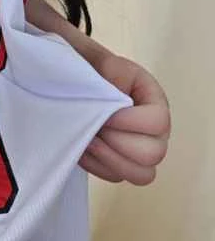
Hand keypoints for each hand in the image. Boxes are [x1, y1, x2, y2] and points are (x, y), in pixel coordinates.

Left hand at [78, 53, 170, 184]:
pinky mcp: (121, 164)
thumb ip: (113, 76)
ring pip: (140, 175)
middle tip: (96, 127)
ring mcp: (140, 152)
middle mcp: (156, 132)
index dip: (129, 121)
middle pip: (152, 154)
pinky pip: (115, 177)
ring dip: (109, 159)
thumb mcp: (106, 64)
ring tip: (90, 139)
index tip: (105, 114)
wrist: (82, 82)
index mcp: (155, 103)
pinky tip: (83, 146)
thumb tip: (113, 103)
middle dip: (118, 142)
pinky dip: (96, 165)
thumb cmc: (96, 71)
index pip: (158, 122)